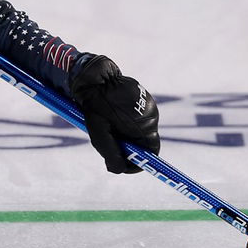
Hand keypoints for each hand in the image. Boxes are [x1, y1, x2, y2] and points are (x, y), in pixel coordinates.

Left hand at [70, 56, 159, 173]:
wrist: (94, 77)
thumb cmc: (95, 105)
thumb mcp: (100, 133)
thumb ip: (111, 153)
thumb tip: (119, 169)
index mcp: (145, 124)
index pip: (151, 152)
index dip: (139, 162)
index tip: (124, 165)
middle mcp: (152, 115)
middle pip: (145, 142)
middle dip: (130, 148)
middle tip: (112, 146)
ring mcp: (149, 106)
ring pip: (140, 131)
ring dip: (127, 135)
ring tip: (109, 127)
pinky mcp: (144, 99)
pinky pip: (138, 119)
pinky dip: (126, 123)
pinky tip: (112, 116)